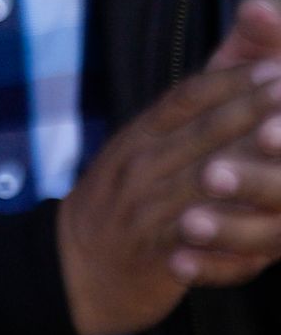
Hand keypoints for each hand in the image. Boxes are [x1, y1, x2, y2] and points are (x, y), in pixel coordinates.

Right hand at [59, 0, 280, 334]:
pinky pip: (203, 235)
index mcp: (138, 136)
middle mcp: (140, 163)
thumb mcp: (137, 157)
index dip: (233, 80)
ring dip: (256, 163)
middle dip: (257, 109)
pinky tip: (271, 225)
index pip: (187, 96)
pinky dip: (240, 228)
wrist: (74, 268)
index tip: (275, 66)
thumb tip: (230, 96)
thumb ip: (179, 129)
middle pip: (205, 129)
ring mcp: (146, 205)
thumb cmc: (121, 209)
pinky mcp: (155, 249)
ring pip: (210, 178)